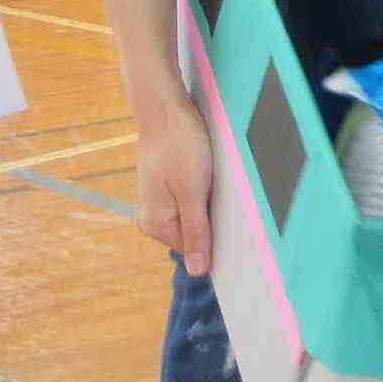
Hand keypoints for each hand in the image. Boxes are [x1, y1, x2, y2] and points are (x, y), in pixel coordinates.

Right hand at [135, 94, 214, 273]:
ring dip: (208, 206)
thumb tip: (197, 273)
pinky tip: (206, 177)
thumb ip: (196, 233)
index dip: (215, 238)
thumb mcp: (193, 192)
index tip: (231, 223)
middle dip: (211, 221)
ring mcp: (159, 204)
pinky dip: (203, 195)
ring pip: (194, 218)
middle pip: (194, 235)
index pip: (195, 251)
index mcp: (155, 225)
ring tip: (209, 181)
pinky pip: (190, 204)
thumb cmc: (179, 146)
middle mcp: (152, 219)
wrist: (165, 109)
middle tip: (217, 193)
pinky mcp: (167, 190)